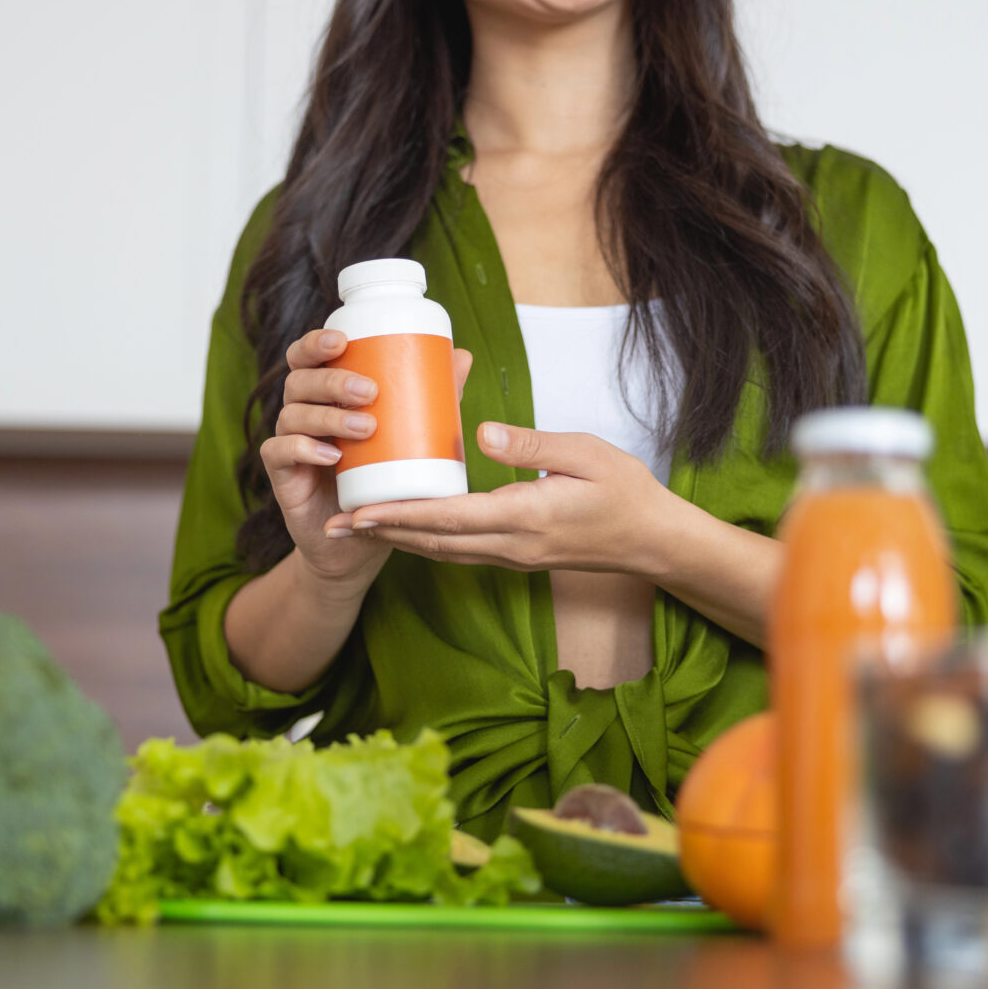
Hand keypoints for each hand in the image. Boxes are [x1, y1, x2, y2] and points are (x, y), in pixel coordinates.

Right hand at [260, 327, 473, 590]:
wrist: (359, 542)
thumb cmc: (382, 480)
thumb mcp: (411, 437)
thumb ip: (430, 398)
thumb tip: (462, 356)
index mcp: (324, 394)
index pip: (307, 357)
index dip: (315, 343)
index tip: (342, 340)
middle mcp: (302, 412)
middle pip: (300, 381)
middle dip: (332, 381)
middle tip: (370, 392)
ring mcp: (289, 442)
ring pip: (292, 414)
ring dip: (327, 417)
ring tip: (365, 428)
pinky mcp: (282, 475)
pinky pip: (278, 451)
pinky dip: (303, 448)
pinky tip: (330, 456)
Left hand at [349, 423, 680, 575]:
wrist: (653, 541)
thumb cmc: (626, 491)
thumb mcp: (586, 454)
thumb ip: (533, 444)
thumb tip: (480, 432)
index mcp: (524, 518)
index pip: (449, 518)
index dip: (399, 515)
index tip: (359, 512)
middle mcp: (511, 545)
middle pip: (433, 542)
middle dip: (382, 533)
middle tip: (334, 524)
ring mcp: (512, 556)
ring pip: (442, 552)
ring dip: (398, 540)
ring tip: (357, 528)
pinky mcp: (517, 556)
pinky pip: (460, 552)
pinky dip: (426, 541)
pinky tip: (407, 527)